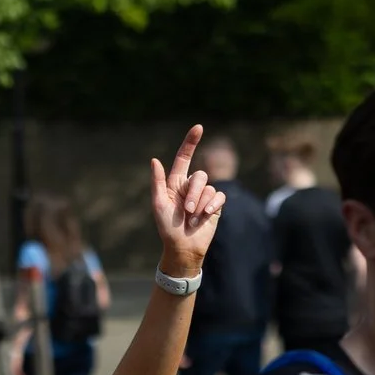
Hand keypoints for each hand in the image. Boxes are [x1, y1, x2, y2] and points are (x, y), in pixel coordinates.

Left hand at [149, 125, 224, 274]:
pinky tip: (206, 216)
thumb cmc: (167, 227)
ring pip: (209, 188)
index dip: (191, 142)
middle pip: (200, 176)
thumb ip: (157, 182)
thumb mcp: (158, 204)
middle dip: (194, 194)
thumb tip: (155, 159)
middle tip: (187, 211)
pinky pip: (219, 196)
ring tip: (193, 219)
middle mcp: (191, 186)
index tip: (199, 127)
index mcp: (175, 183)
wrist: (183, 247)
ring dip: (200, 205)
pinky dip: (212, 206)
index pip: (184, 157)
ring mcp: (204, 196)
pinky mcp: (215, 206)